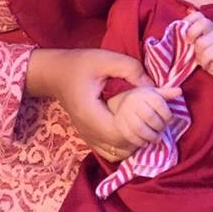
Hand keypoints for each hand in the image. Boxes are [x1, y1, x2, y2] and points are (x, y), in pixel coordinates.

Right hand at [25, 47, 151, 160]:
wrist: (55, 74)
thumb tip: (155, 87)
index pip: (118, 133)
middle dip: (142, 136)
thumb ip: (131, 69)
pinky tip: (133, 130)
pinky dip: (125, 145)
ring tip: (148, 125)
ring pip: (117, 152)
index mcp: (90, 112)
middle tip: (157, 120)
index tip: (152, 114)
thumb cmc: (79, 64)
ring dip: (135, 143)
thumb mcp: (105, 59)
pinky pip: (110, 151)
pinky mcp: (90, 137)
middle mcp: (87, 130)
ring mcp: (87, 136)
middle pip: (120, 147)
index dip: (139, 129)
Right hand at [107, 85, 181, 148]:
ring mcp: (125, 114)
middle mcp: (134, 102)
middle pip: (150, 117)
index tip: (169, 120)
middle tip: (163, 129)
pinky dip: (140, 142)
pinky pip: (130, 136)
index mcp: (145, 94)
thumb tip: (180, 91)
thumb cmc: (144, 99)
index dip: (167, 115)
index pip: (158, 104)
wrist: (123, 103)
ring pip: (139, 128)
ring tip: (157, 138)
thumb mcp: (155, 93)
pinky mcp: (120, 125)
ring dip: (151, 136)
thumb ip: (167, 93)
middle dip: (159, 126)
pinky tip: (146, 143)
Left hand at [184, 10, 212, 81]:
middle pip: (203, 24)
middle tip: (189, 42)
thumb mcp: (195, 41)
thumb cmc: (204, 52)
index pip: (198, 15)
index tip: (183, 31)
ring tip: (199, 56)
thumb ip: (187, 32)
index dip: (188, 20)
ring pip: (202, 43)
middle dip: (192, 33)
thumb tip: (177, 25)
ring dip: (197, 53)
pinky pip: (207, 56)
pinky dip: (203, 61)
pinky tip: (205, 63)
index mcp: (206, 24)